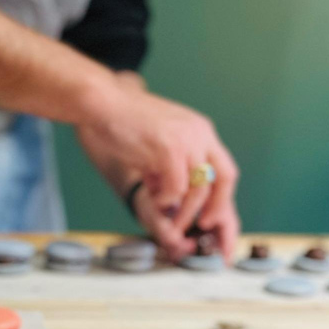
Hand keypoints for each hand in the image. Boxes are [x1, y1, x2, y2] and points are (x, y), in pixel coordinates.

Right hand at [77, 72, 239, 258]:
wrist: (104, 103)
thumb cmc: (123, 121)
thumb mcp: (159, 140)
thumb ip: (171, 163)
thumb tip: (173, 194)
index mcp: (200, 130)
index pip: (224, 168)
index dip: (221, 196)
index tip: (209, 215)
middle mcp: (200, 134)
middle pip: (222, 179)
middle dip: (214, 208)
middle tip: (201, 225)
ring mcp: (186, 141)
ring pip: (198, 190)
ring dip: (184, 211)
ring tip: (167, 217)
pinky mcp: (169, 150)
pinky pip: (176, 189)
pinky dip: (165, 199)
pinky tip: (152, 195)